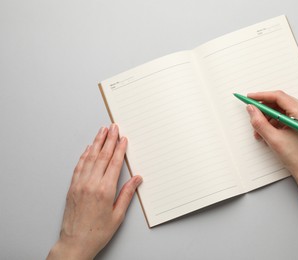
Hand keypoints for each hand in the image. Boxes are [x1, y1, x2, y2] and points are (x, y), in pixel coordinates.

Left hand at [47, 124, 141, 259]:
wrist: (74, 243)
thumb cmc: (97, 232)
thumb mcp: (118, 215)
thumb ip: (127, 194)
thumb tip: (136, 179)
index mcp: (104, 191)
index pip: (114, 163)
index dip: (119, 149)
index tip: (123, 139)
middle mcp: (91, 184)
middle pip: (102, 156)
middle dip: (109, 140)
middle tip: (113, 128)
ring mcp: (79, 184)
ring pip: (89, 158)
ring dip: (97, 143)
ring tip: (102, 131)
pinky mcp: (72, 187)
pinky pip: (79, 166)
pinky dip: (84, 155)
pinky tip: (88, 148)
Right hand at [245, 91, 297, 180]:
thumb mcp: (274, 139)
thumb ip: (260, 122)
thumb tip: (251, 109)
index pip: (279, 97)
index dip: (261, 96)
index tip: (249, 98)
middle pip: (279, 102)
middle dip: (263, 109)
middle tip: (251, 113)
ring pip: (280, 110)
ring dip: (267, 118)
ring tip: (259, 130)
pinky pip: (283, 117)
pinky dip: (272, 123)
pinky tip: (266, 132)